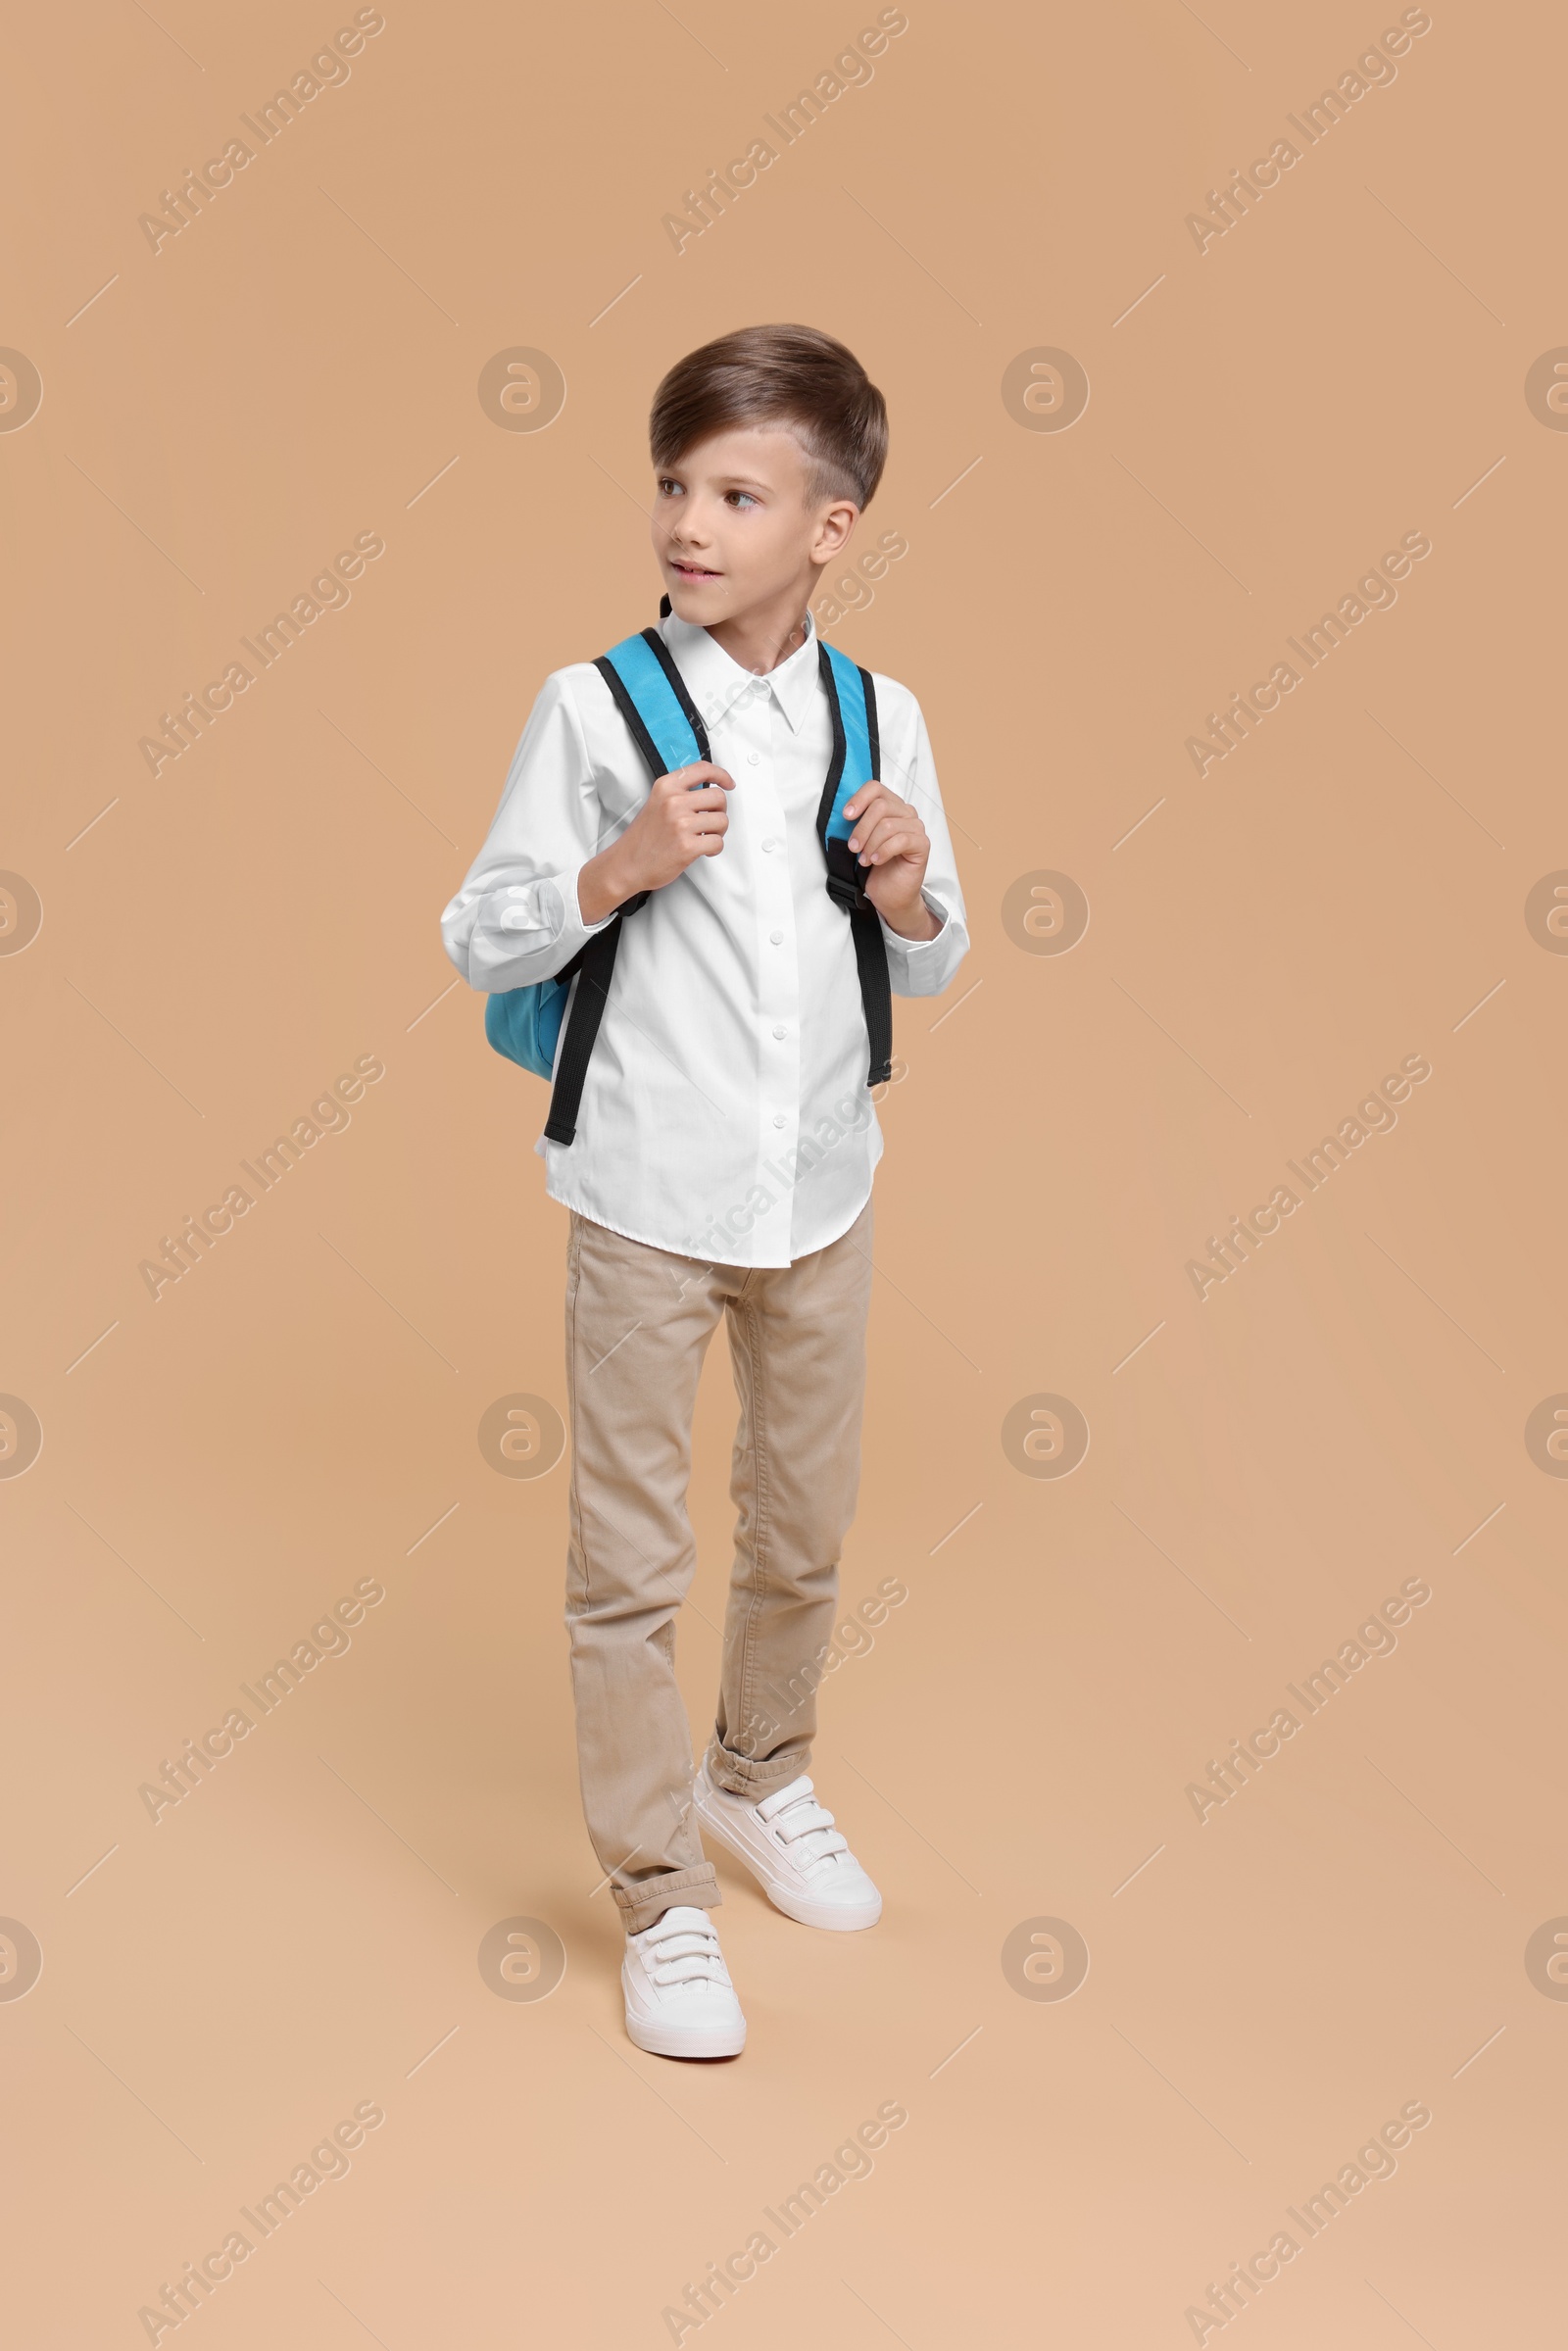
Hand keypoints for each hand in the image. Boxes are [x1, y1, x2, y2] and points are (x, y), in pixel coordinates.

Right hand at [579, 761, 733, 921]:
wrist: (626, 865)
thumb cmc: (642, 838)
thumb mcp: (656, 803)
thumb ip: (679, 793)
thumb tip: (708, 790)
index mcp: (665, 787)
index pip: (702, 769)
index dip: (721, 774)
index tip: (728, 783)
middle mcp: (673, 802)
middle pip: (718, 797)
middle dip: (720, 811)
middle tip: (710, 821)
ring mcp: (681, 824)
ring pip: (722, 820)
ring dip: (718, 831)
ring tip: (704, 837)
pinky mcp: (687, 846)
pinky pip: (718, 842)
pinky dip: (714, 848)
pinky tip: (702, 849)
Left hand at [843, 779, 940, 938]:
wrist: (890, 895)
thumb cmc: (876, 868)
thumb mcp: (861, 841)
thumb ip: (857, 823)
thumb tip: (844, 814)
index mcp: (890, 807)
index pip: (875, 788)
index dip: (859, 799)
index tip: (846, 815)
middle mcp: (905, 813)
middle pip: (880, 806)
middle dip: (862, 828)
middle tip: (853, 847)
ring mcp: (916, 828)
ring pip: (888, 825)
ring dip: (871, 844)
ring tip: (865, 860)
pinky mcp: (922, 844)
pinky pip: (901, 840)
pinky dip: (884, 851)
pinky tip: (876, 860)